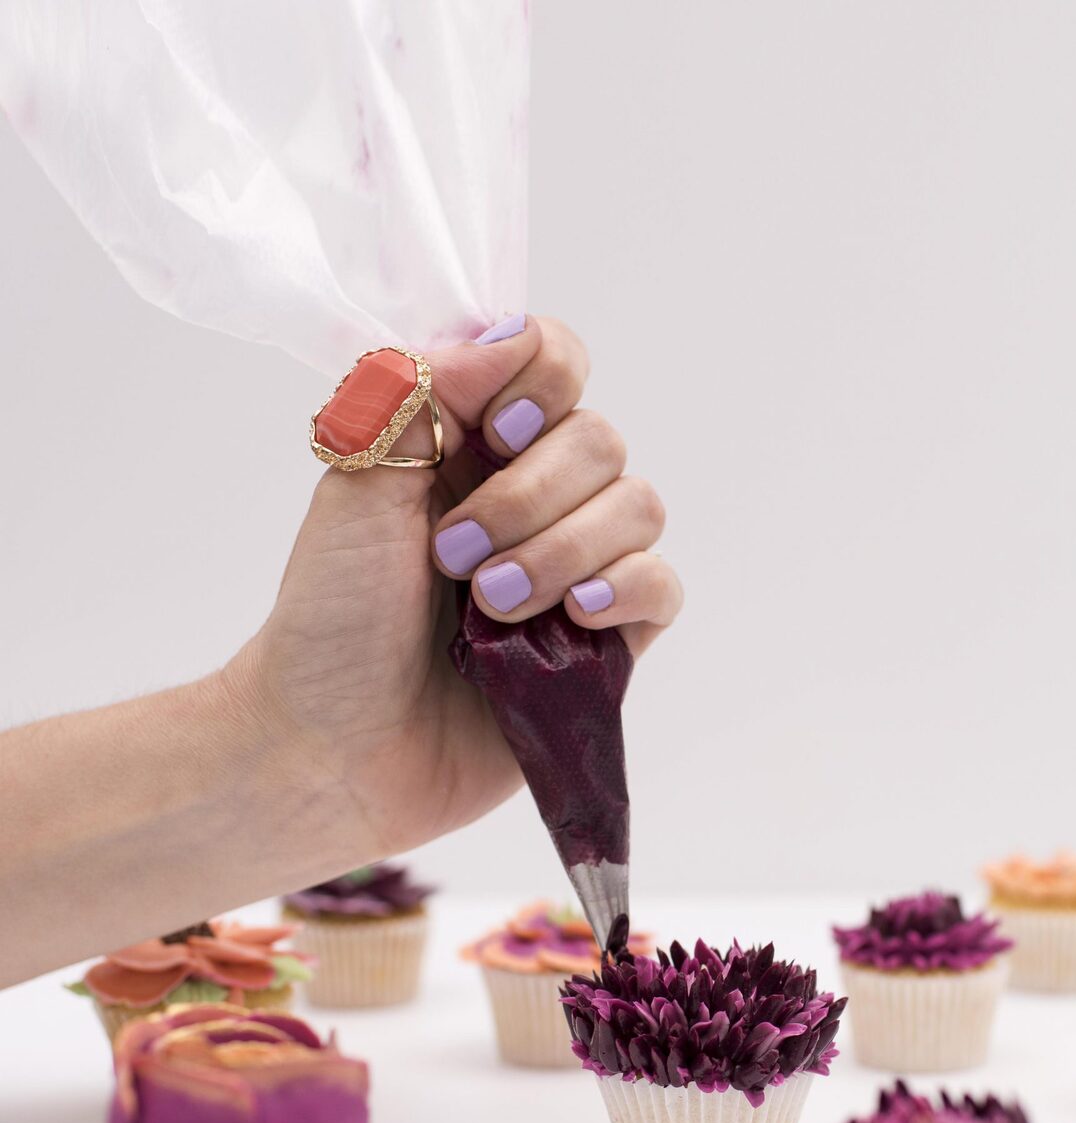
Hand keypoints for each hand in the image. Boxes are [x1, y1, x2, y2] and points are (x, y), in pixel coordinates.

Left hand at [231, 317, 680, 863]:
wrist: (336, 749)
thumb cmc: (330, 622)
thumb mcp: (357, 484)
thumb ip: (425, 392)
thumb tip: (507, 336)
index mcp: (470, 444)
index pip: (553, 361)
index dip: (541, 380)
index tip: (492, 429)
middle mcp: (532, 496)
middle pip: (600, 438)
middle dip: (532, 496)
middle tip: (453, 558)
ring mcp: (574, 569)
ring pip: (638, 508)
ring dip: (564, 550)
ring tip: (492, 609)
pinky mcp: (606, 644)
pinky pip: (661, 586)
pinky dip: (626, 588)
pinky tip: (573, 617)